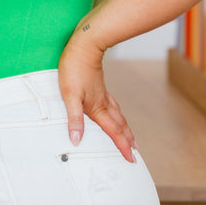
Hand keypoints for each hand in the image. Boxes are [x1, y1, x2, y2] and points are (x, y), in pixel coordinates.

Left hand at [58, 35, 136, 162]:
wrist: (84, 45)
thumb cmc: (75, 68)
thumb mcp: (70, 95)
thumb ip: (74, 118)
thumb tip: (76, 140)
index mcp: (97, 108)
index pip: (113, 132)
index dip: (122, 146)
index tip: (130, 159)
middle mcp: (103, 102)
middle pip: (119, 124)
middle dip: (127, 139)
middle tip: (135, 151)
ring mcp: (103, 93)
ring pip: (118, 114)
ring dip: (124, 127)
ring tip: (130, 135)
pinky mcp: (99, 85)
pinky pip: (113, 104)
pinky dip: (117, 113)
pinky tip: (114, 110)